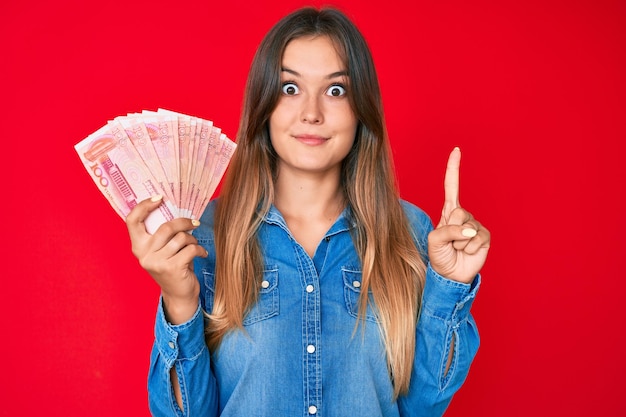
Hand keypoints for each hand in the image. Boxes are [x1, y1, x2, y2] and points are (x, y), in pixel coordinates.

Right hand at [126, 195, 206, 323]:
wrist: (179, 295)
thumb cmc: (172, 266)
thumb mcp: (161, 250)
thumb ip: (161, 234)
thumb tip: (176, 209)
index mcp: (138, 246)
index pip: (132, 220)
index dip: (144, 206)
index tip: (160, 198)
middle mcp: (143, 254)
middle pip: (166, 226)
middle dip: (184, 223)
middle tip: (194, 223)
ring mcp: (156, 262)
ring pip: (181, 238)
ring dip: (192, 239)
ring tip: (195, 245)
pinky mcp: (171, 268)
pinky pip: (191, 249)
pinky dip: (200, 250)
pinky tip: (201, 254)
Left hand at [428, 148, 490, 283]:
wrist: (450, 275)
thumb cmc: (439, 256)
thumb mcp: (434, 241)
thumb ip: (447, 231)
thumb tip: (469, 229)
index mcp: (448, 212)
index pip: (451, 186)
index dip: (453, 168)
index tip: (457, 150)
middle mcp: (463, 216)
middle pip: (459, 212)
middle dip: (452, 230)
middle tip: (450, 243)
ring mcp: (475, 225)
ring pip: (468, 228)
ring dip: (459, 242)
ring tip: (457, 249)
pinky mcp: (485, 237)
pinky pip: (478, 238)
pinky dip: (469, 248)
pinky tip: (466, 252)